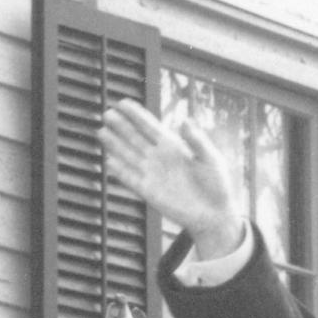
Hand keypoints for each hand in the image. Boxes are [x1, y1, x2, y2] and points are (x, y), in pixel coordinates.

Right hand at [103, 101, 246, 254]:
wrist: (214, 214)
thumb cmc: (216, 185)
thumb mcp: (211, 158)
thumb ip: (197, 140)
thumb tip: (185, 120)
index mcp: (173, 146)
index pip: (150, 126)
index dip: (136, 114)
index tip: (122, 102)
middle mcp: (159, 157)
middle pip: (135, 138)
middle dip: (121, 125)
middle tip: (107, 113)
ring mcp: (152, 174)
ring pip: (128, 155)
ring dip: (115, 145)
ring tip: (101, 131)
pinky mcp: (149, 192)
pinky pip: (130, 179)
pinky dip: (120, 171)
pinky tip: (109, 161)